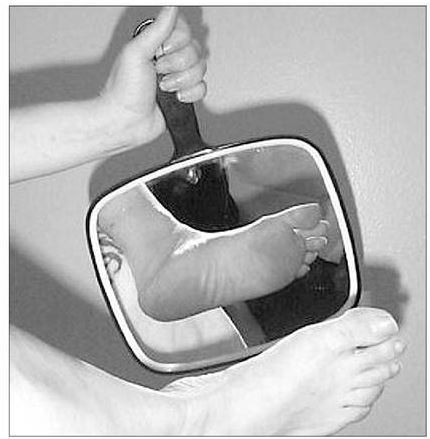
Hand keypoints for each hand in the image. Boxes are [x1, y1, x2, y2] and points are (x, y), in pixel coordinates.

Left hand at [100, 6, 206, 148]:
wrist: (127, 121)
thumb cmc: (124, 90)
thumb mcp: (137, 52)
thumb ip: (157, 29)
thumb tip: (170, 8)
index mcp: (157, 44)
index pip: (183, 30)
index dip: (178, 41)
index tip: (162, 51)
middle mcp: (169, 58)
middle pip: (195, 50)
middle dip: (178, 65)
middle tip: (159, 72)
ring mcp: (178, 77)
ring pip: (200, 69)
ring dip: (182, 81)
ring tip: (164, 87)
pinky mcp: (185, 94)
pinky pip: (202, 88)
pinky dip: (190, 94)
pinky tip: (176, 97)